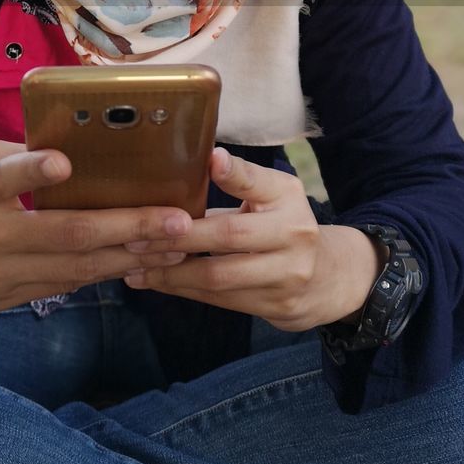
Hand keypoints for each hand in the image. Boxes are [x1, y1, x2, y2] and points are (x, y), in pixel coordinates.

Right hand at [0, 139, 193, 320]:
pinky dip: (102, 272)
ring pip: (75, 268)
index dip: (30, 172)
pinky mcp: (4, 301)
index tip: (62, 162)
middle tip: (177, 220)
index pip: (0, 179)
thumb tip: (72, 148)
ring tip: (174, 244)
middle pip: (65, 234)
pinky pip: (63, 285)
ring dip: (129, 256)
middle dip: (128, 227)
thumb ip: (14, 161)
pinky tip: (139, 261)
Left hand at [120, 146, 384, 331]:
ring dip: (172, 272)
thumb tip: (209, 157)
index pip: (258, 183)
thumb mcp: (274, 194)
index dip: (235, 174)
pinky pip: (221, 301)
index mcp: (288, 199)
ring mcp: (287, 276)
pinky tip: (157, 282)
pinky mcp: (276, 307)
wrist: (327, 278)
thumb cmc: (284, 223)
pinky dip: (185, 291)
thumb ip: (243, 179)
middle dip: (178, 237)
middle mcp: (293, 236)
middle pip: (229, 237)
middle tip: (136, 236)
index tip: (211, 160)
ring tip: (136, 266)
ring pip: (219, 277)